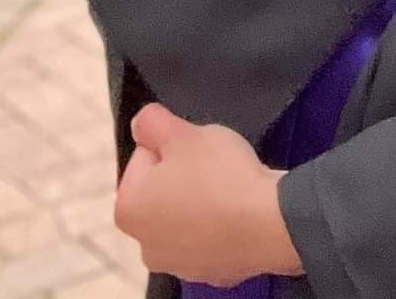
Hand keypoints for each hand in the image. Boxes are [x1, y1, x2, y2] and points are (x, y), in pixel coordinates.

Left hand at [114, 101, 302, 282]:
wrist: (267, 223)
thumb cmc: (217, 175)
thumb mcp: (182, 132)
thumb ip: (151, 122)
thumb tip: (141, 126)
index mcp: (128, 209)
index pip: (144, 156)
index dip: (172, 143)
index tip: (195, 146)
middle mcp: (145, 245)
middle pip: (163, 190)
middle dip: (184, 174)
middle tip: (213, 163)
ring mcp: (178, 265)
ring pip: (187, 215)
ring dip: (202, 200)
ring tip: (229, 186)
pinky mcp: (211, 272)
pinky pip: (212, 237)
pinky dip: (221, 224)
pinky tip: (238, 211)